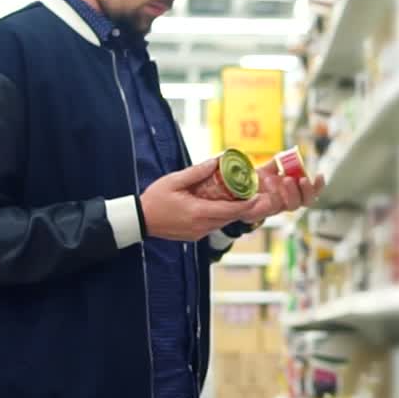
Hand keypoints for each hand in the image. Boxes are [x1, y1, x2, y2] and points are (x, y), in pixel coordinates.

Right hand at [139, 159, 256, 240]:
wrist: (140, 220)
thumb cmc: (155, 199)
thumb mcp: (174, 181)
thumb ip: (196, 172)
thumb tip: (216, 161)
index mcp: (197, 212)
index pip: (229, 210)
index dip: (246, 204)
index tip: (258, 196)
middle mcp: (201, 226)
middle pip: (230, 217)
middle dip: (244, 207)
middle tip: (256, 194)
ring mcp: (198, 233)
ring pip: (223, 222)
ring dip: (233, 211)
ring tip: (243, 197)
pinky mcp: (195, 236)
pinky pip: (214, 225)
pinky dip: (221, 216)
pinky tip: (223, 204)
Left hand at [227, 164, 324, 225]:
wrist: (233, 192)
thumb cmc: (253, 182)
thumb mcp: (267, 169)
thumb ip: (279, 163)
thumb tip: (290, 153)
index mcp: (291, 192)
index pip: (311, 193)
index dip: (318, 186)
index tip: (320, 175)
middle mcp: (286, 202)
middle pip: (306, 202)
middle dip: (307, 190)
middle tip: (302, 179)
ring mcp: (275, 208)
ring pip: (292, 206)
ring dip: (291, 192)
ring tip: (285, 179)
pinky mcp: (262, 211)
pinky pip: (272, 206)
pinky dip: (273, 195)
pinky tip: (269, 184)